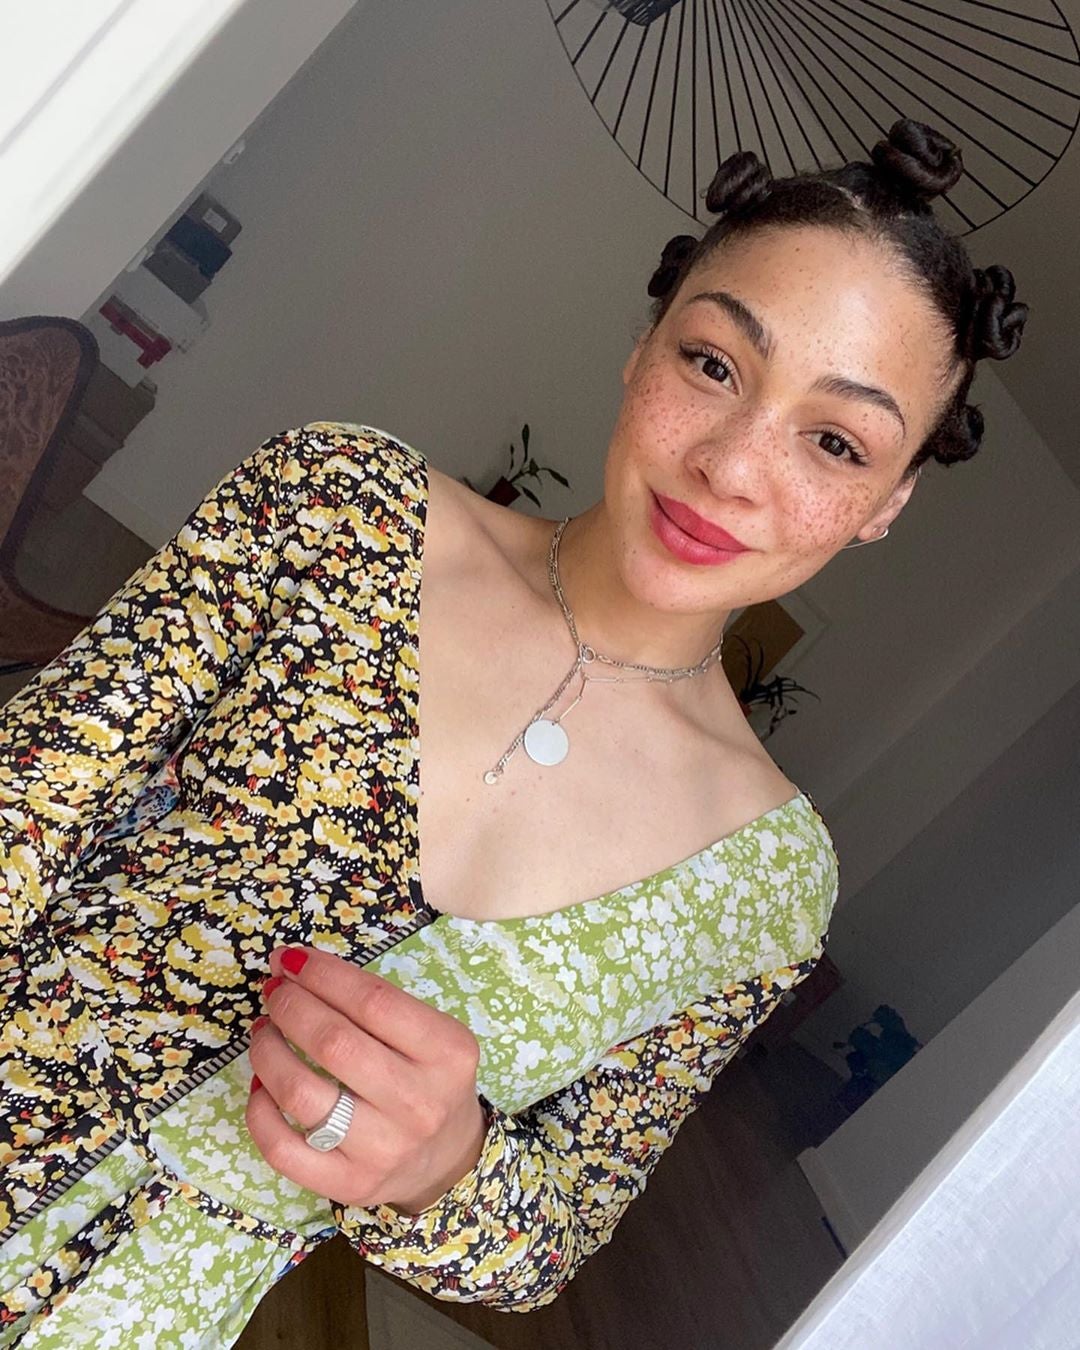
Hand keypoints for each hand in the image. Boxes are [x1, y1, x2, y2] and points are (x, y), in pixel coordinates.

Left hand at [246, 945, 489, 1213]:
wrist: (447, 1158)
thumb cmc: (429, 1079)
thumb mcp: (430, 1034)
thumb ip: (377, 1004)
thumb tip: (297, 970)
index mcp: (447, 1053)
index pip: (373, 1001)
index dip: (322, 974)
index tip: (289, 958)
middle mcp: (419, 1103)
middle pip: (334, 1044)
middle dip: (290, 1006)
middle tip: (273, 991)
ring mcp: (384, 1150)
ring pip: (302, 1096)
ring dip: (268, 1051)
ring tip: (263, 1030)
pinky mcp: (349, 1184)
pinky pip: (283, 1149)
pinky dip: (259, 1111)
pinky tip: (262, 1083)